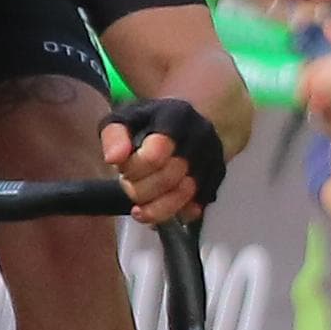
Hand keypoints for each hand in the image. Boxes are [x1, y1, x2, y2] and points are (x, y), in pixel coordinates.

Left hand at [103, 96, 228, 227]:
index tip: (122, 168)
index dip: (132, 170)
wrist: (189, 119)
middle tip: (128, 185)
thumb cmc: (151, 122)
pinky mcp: (217, 179)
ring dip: (155, 208)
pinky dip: (174, 213)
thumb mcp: (125, 118)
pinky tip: (159, 206)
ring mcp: (213, 158)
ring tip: (139, 206)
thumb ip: (114, 136)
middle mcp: (200, 137)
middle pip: (167, 179)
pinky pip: (195, 208)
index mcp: (176, 116)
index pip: (154, 155)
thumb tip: (113, 159)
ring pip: (183, 197)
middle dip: (139, 190)